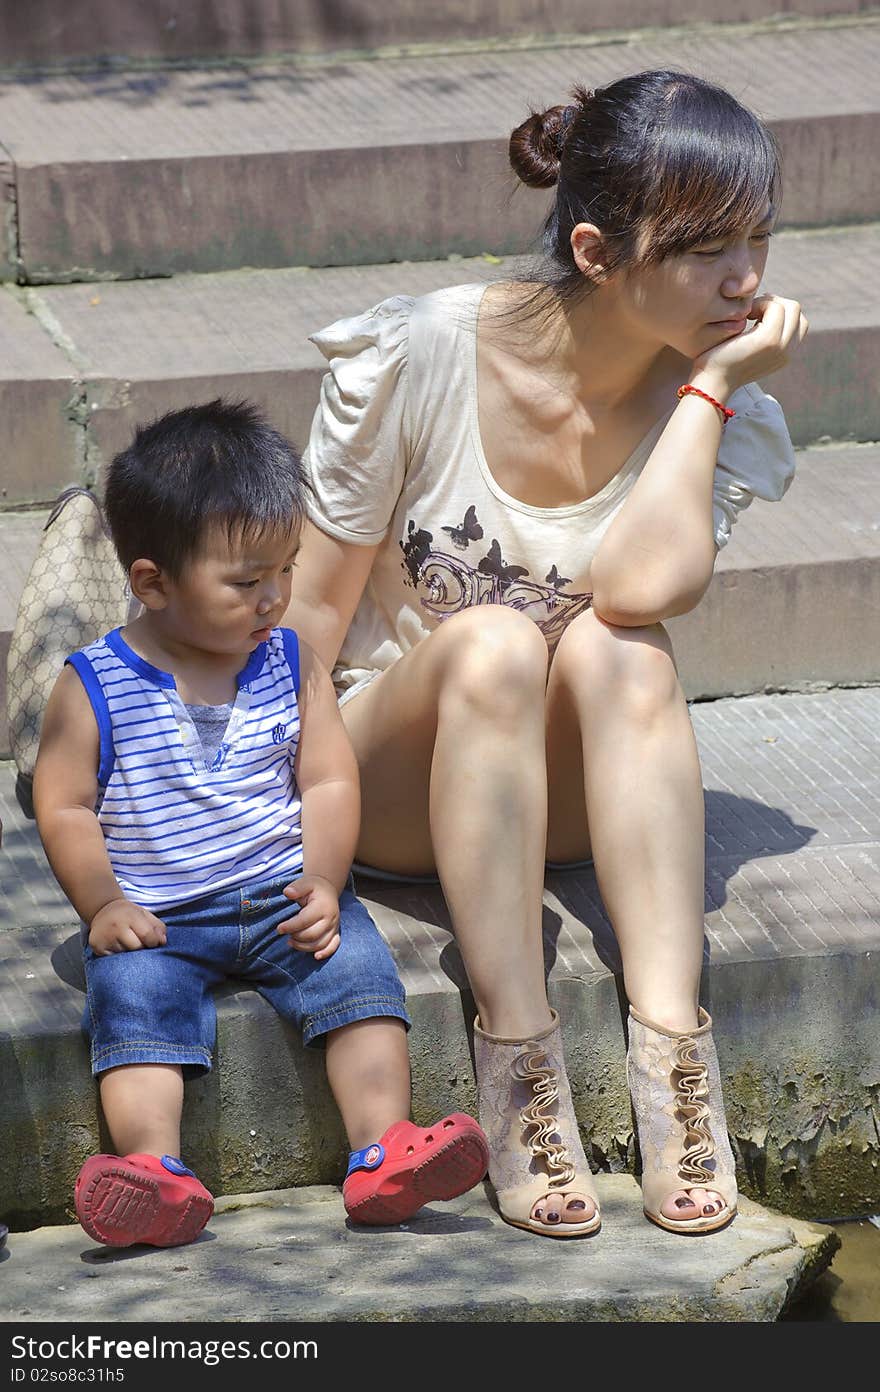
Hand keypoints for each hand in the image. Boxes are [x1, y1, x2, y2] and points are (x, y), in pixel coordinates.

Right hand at [88, 898, 166, 954]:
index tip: (153, 942)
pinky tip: (118, 947)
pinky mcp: (97, 948)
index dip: (154, 942)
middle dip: (143, 948)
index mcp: (130, 916)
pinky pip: (114, 959)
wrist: (102, 910)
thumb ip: (157, 926)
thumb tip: (163, 942)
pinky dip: (119, 956)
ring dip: (131, 954)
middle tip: (139, 943)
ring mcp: (105, 938)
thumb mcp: (144, 914)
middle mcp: (116, 927)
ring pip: (126, 955)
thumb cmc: (127, 914)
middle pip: (137, 948)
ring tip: (127, 943)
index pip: (147, 935)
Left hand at [278, 875, 340, 959]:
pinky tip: (315, 956)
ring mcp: (334, 927)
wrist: (328, 890)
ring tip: (291, 942)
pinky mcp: (336, 933)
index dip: (290, 926)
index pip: (305, 920)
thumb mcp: (305, 882)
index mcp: (322, 906)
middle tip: (285, 934)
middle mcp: (330, 918)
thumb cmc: (314, 887)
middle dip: (296, 937)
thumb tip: (287, 893)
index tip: (279, 928)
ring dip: (304, 947)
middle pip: (312, 935)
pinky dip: (326, 953)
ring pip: (320, 943)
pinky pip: (333, 946)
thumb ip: (297, 887)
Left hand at [690, 294, 808, 397]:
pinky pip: (775, 308)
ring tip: (748, 315)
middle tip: (751, 312)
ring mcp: (781, 346)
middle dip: (774, 302)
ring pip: (791, 307)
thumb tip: (760, 312)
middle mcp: (788, 352)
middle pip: (797, 311)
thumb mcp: (747, 349)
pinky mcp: (769, 340)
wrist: (711, 382)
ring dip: (768, 302)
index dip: (778, 311)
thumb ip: (761, 334)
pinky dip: (759, 304)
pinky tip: (743, 317)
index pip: (798, 321)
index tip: (755, 316)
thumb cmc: (720, 363)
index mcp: (785, 354)